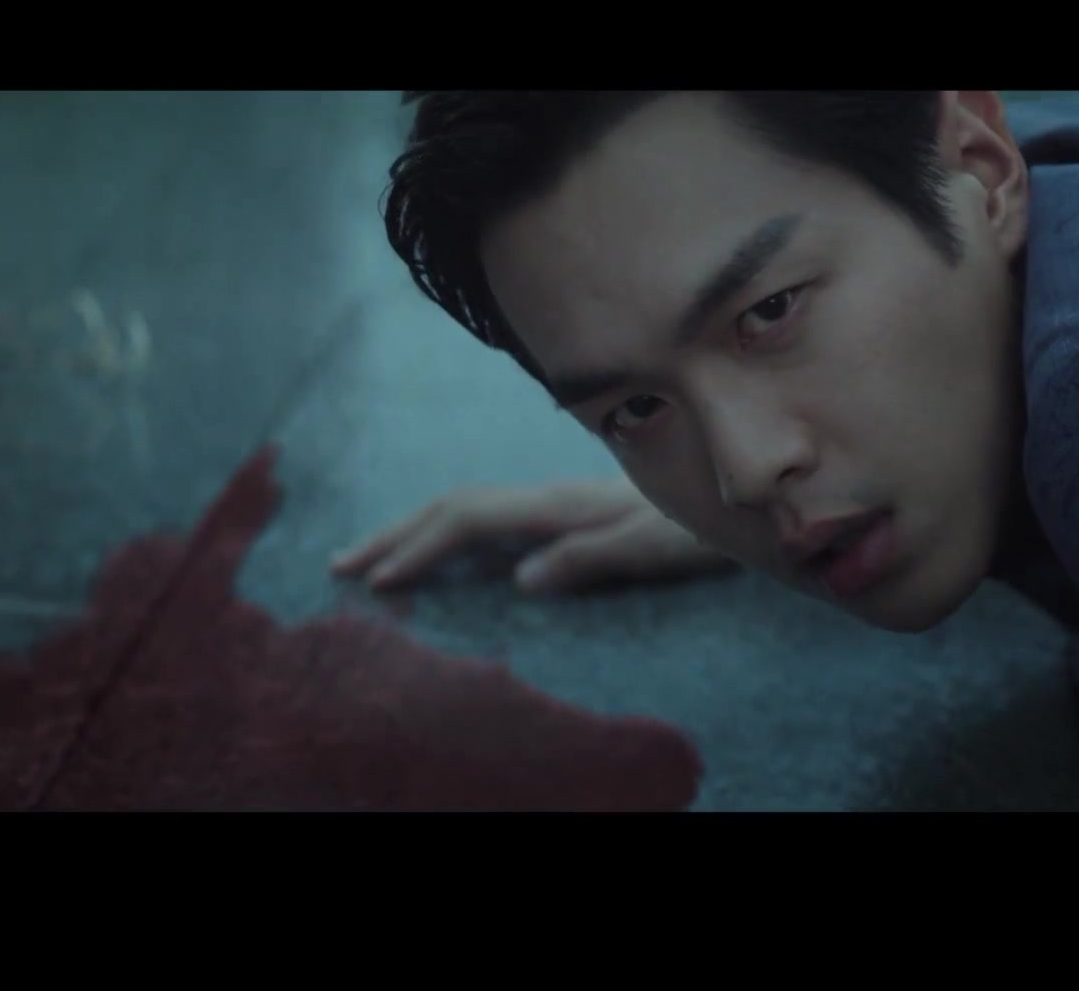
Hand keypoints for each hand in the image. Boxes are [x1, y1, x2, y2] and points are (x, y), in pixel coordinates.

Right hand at [329, 478, 733, 594]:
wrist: (737, 497)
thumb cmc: (699, 528)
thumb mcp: (652, 546)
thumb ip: (589, 558)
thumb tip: (521, 580)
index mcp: (560, 504)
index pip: (469, 519)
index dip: (420, 548)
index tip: (379, 581)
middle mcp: (549, 496)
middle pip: (452, 508)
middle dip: (394, 535)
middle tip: (340, 567)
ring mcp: (555, 502)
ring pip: (466, 511)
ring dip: (413, 532)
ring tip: (368, 559)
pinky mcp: (565, 514)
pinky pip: (489, 521)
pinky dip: (446, 537)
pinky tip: (435, 555)